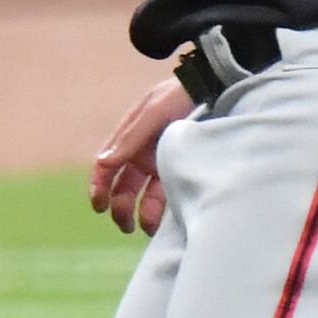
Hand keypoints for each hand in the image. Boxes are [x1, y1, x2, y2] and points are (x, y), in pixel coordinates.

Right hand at [88, 71, 194, 235]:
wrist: (219, 89)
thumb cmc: (182, 95)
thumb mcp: (154, 111)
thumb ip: (130, 137)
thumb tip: (103, 163)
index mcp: (130, 136)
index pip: (107, 165)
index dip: (99, 186)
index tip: (99, 205)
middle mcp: (143, 152)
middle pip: (123, 185)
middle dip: (119, 206)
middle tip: (124, 224)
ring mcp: (162, 163)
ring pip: (143, 195)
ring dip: (139, 213)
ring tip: (144, 229)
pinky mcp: (182, 171)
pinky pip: (167, 196)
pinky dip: (161, 211)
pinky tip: (162, 223)